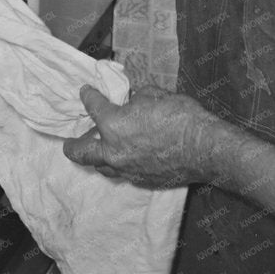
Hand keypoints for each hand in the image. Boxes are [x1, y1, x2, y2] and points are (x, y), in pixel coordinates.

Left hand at [63, 82, 217, 187]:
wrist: (206, 148)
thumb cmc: (181, 117)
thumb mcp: (154, 96)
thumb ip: (136, 100)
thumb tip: (132, 102)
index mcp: (113, 125)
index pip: (93, 107)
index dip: (88, 96)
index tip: (86, 92)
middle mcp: (114, 151)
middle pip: (81, 152)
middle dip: (72, 146)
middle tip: (69, 142)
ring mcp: (127, 170)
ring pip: (102, 167)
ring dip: (97, 158)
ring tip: (97, 150)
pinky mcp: (143, 181)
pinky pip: (123, 173)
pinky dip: (120, 165)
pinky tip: (126, 158)